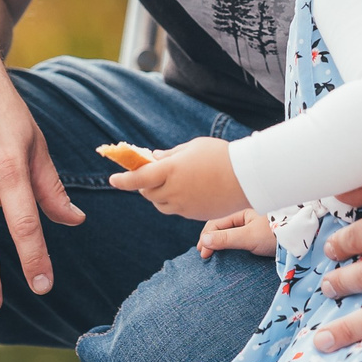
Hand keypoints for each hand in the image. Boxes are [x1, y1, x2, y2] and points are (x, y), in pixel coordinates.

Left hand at [109, 136, 247, 219]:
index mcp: (171, 170)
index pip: (138, 178)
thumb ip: (171, 154)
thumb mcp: (193, 147)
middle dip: (144, 184)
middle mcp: (174, 191)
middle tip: (148, 175)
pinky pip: (176, 210)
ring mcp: (184, 205)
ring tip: (169, 183)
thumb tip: (154, 158)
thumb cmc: (221, 155)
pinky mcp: (194, 215)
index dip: (123, 180)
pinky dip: (174, 201)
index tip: (113, 179)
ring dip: (158, 194)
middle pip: (147, 193)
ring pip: (160, 204)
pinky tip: (186, 191)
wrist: (248, 178)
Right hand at [197, 208, 277, 258]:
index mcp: (241, 210)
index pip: (216, 223)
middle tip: (204, 255)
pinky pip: (237, 236)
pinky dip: (228, 243)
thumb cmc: (277, 234)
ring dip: (218, 241)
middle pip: (220, 226)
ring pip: (228, 231)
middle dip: (210, 239)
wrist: (302, 237)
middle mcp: (245, 214)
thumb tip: (204, 241)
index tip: (204, 254)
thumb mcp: (249, 237)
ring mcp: (251, 223)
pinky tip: (225, 250)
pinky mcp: (257, 233)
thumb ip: (226, 239)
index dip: (207, 238)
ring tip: (210, 253)